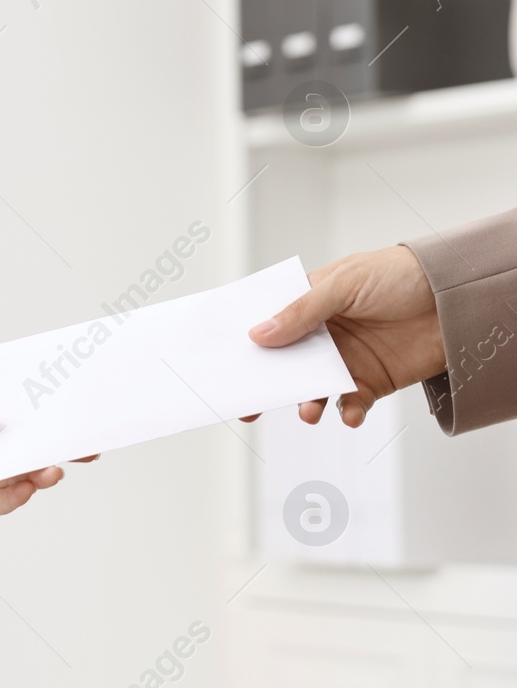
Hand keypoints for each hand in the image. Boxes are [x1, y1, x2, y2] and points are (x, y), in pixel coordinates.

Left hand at [0, 403, 96, 553]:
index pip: (4, 414)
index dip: (32, 409)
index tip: (60, 400)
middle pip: (22, 444)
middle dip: (53, 441)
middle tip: (81, 439)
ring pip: (21, 473)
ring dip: (41, 470)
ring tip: (53, 469)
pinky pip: (7, 500)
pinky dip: (20, 493)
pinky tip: (31, 486)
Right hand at [241, 244, 443, 426]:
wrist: (458, 296)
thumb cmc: (402, 275)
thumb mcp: (343, 284)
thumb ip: (301, 312)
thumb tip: (260, 334)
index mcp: (311, 305)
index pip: (271, 327)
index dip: (250, 346)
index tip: (229, 366)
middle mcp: (325, 335)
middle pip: (286, 365)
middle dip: (268, 387)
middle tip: (250, 407)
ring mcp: (347, 359)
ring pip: (315, 389)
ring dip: (308, 403)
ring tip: (309, 411)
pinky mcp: (373, 381)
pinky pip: (352, 403)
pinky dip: (348, 412)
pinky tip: (349, 412)